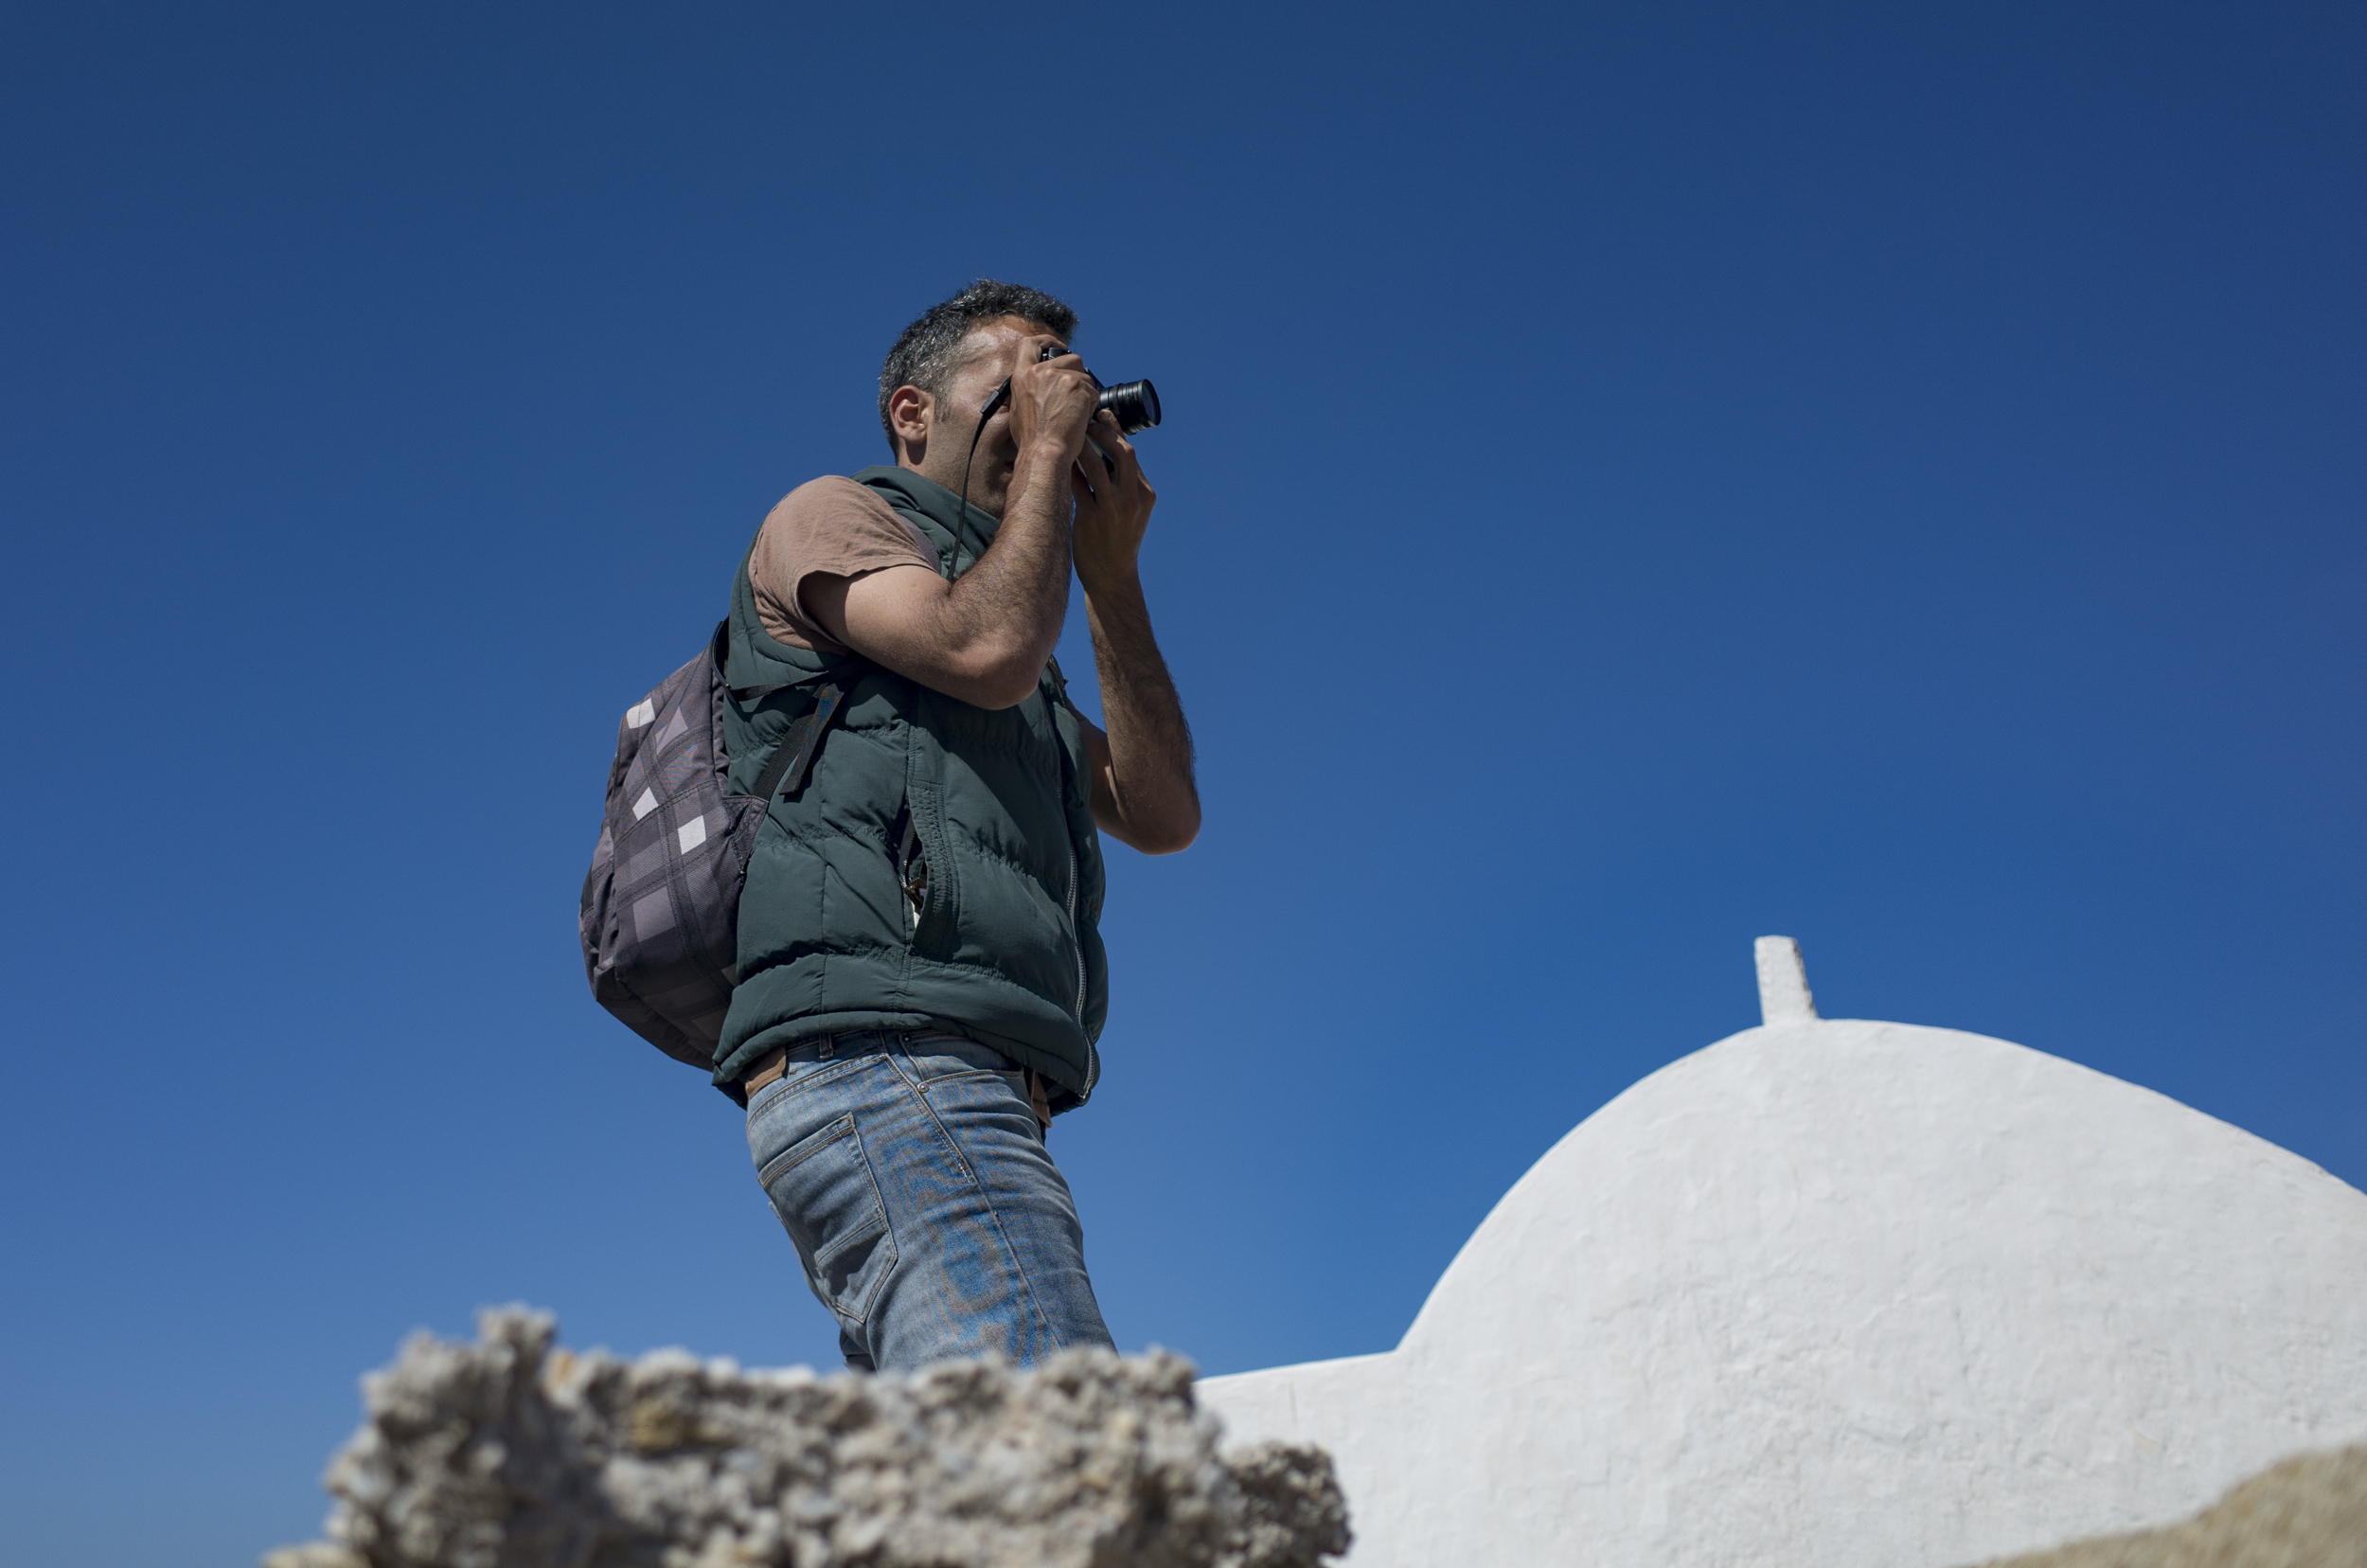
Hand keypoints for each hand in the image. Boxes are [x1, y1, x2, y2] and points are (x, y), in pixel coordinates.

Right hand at [1004, 335, 1100, 465]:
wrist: (1044, 452)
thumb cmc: (1032, 439)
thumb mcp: (1019, 409)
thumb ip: (1028, 391)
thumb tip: (1035, 387)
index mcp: (1022, 376)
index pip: (1031, 343)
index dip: (1047, 341)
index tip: (1058, 346)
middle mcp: (1040, 372)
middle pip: (1070, 357)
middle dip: (1079, 374)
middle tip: (1077, 395)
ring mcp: (1060, 377)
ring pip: (1085, 375)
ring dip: (1086, 393)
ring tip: (1075, 413)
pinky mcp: (1078, 387)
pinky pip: (1094, 392)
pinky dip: (1092, 406)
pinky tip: (1081, 420)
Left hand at [1070, 410, 1155, 591]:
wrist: (1113, 577)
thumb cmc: (1118, 541)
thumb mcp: (1131, 512)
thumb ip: (1123, 485)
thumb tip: (1105, 454)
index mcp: (1145, 493)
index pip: (1131, 453)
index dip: (1116, 430)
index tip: (1102, 414)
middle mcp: (1133, 497)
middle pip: (1121, 451)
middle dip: (1102, 430)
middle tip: (1085, 419)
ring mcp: (1113, 508)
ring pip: (1096, 464)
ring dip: (1081, 445)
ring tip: (1068, 435)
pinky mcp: (1092, 517)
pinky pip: (1077, 484)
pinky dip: (1068, 469)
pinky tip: (1058, 460)